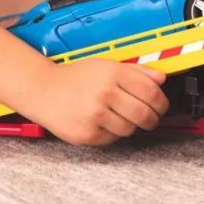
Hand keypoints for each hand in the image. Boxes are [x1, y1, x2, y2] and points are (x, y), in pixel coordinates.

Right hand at [26, 59, 169, 145]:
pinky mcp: (87, 134)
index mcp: (114, 74)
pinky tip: (104, 122)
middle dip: (153, 119)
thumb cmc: (76, 77)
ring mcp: (95, 116)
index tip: (162, 106)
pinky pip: (113, 139)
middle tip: (151, 118)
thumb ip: (137, 71)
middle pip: (145, 114)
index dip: (162, 102)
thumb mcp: (107, 65)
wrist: (42, 90)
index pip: (151, 91)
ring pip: (130, 129)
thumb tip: (162, 78)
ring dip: (131, 126)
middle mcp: (105, 94)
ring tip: (121, 117)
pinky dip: (113, 133)